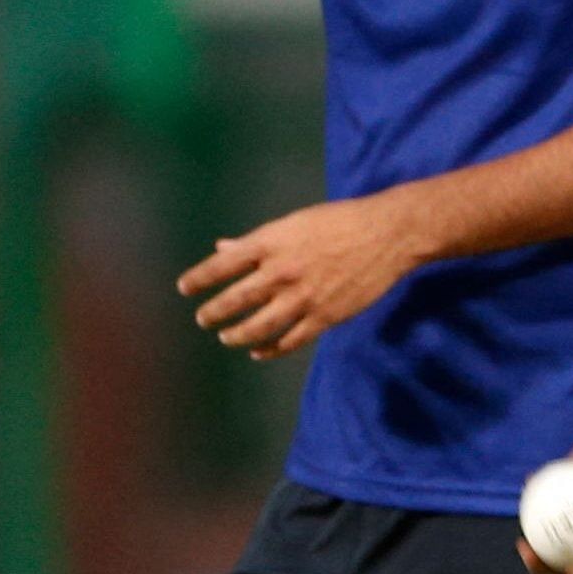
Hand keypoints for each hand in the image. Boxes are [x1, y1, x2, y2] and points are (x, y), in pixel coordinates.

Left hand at [180, 195, 431, 359]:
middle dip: (213, 312)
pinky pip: (290, 340)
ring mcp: (303, 297)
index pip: (222, 264)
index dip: (199, 278)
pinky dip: (270, 349)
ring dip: (236, 334)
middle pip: (236, 299)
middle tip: (202, 318)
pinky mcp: (325, 317)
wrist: (387, 235)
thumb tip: (222, 247)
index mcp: (271, 242)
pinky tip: (258, 351)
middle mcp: (282, 271)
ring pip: (259, 326)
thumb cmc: (338, 222)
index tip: (185, 288)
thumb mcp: (294, 223)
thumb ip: (257, 241)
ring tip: (225, 336)